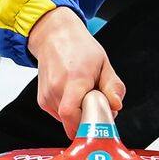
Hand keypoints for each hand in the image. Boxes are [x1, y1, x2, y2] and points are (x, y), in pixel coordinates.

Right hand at [27, 7, 124, 137]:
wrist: (54, 36)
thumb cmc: (79, 47)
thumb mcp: (103, 63)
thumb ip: (113, 86)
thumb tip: (116, 105)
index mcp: (74, 79)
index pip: (71, 115)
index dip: (88, 123)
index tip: (102, 116)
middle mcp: (56, 89)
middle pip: (72, 122)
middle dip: (87, 120)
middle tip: (96, 103)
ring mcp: (47, 96)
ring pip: (66, 121)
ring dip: (79, 115)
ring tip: (84, 94)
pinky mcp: (43, 101)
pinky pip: (59, 116)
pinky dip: (70, 111)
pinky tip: (74, 95)